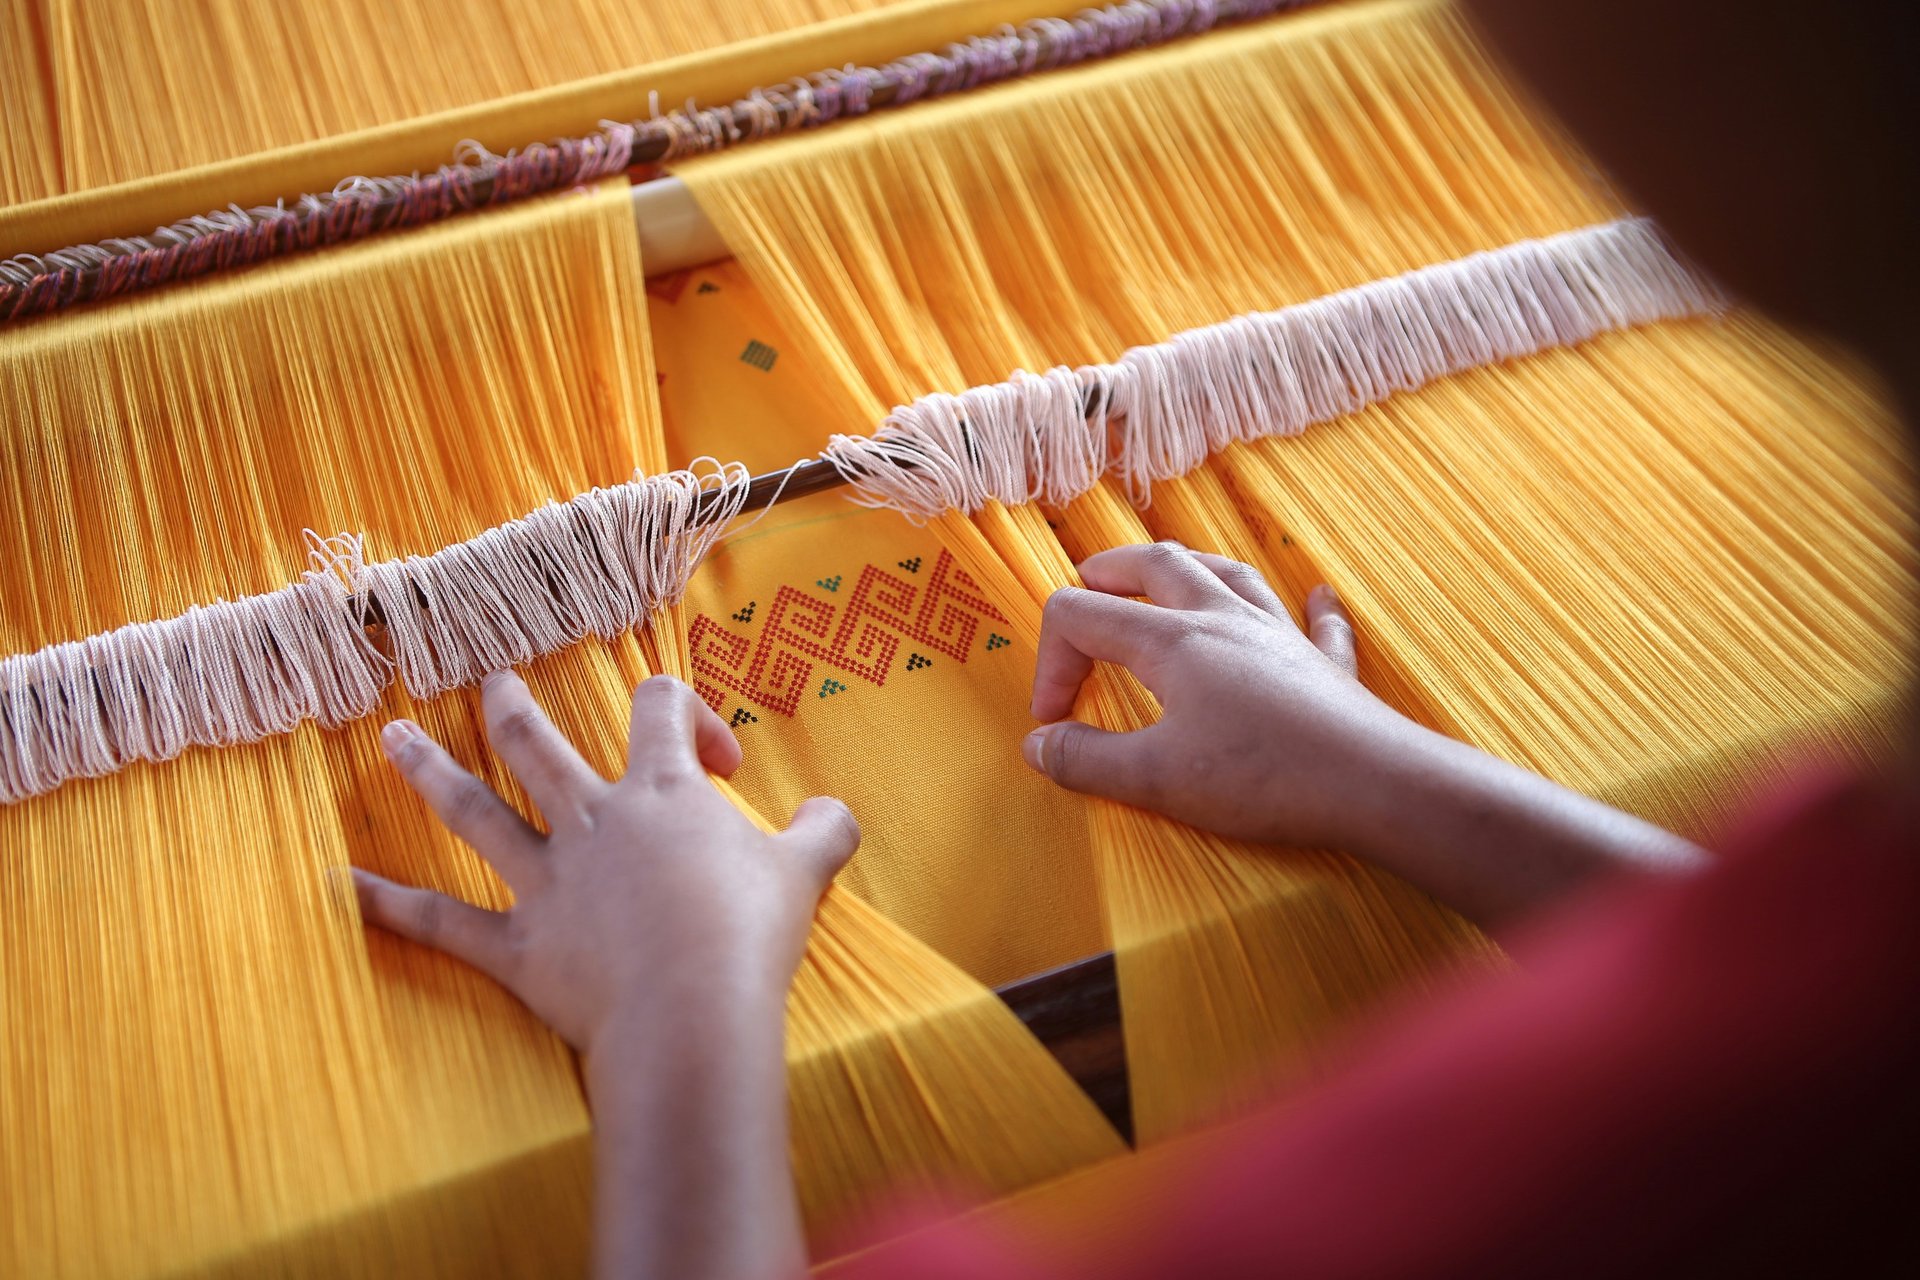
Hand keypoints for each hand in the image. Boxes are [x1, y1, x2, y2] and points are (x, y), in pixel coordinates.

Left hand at [351, 671, 858, 1061]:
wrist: (694, 1010)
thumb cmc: (750, 934)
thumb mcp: (808, 872)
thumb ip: (823, 830)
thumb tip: (834, 812)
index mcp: (664, 792)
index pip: (661, 710)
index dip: (685, 714)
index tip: (716, 762)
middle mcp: (595, 820)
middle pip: (541, 744)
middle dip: (513, 706)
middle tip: (492, 681)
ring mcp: (548, 880)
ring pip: (476, 811)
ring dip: (431, 771)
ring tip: (392, 738)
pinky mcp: (518, 946)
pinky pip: (441, 921)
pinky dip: (388, 903)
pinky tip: (341, 884)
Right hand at [1024, 543, 1703, 924]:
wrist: (1373, 784)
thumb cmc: (1262, 777)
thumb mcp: (1156, 779)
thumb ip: (1087, 760)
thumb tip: (1039, 746)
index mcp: (1171, 640)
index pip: (1082, 616)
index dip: (1051, 663)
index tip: (1055, 723)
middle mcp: (1223, 619)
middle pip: (1156, 565)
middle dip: (1111, 573)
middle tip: (1086, 590)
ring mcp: (1279, 635)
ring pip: (1228, 574)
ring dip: (1188, 569)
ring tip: (1165, 576)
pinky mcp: (1325, 665)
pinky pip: (1315, 620)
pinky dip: (1308, 605)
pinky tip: (1316, 597)